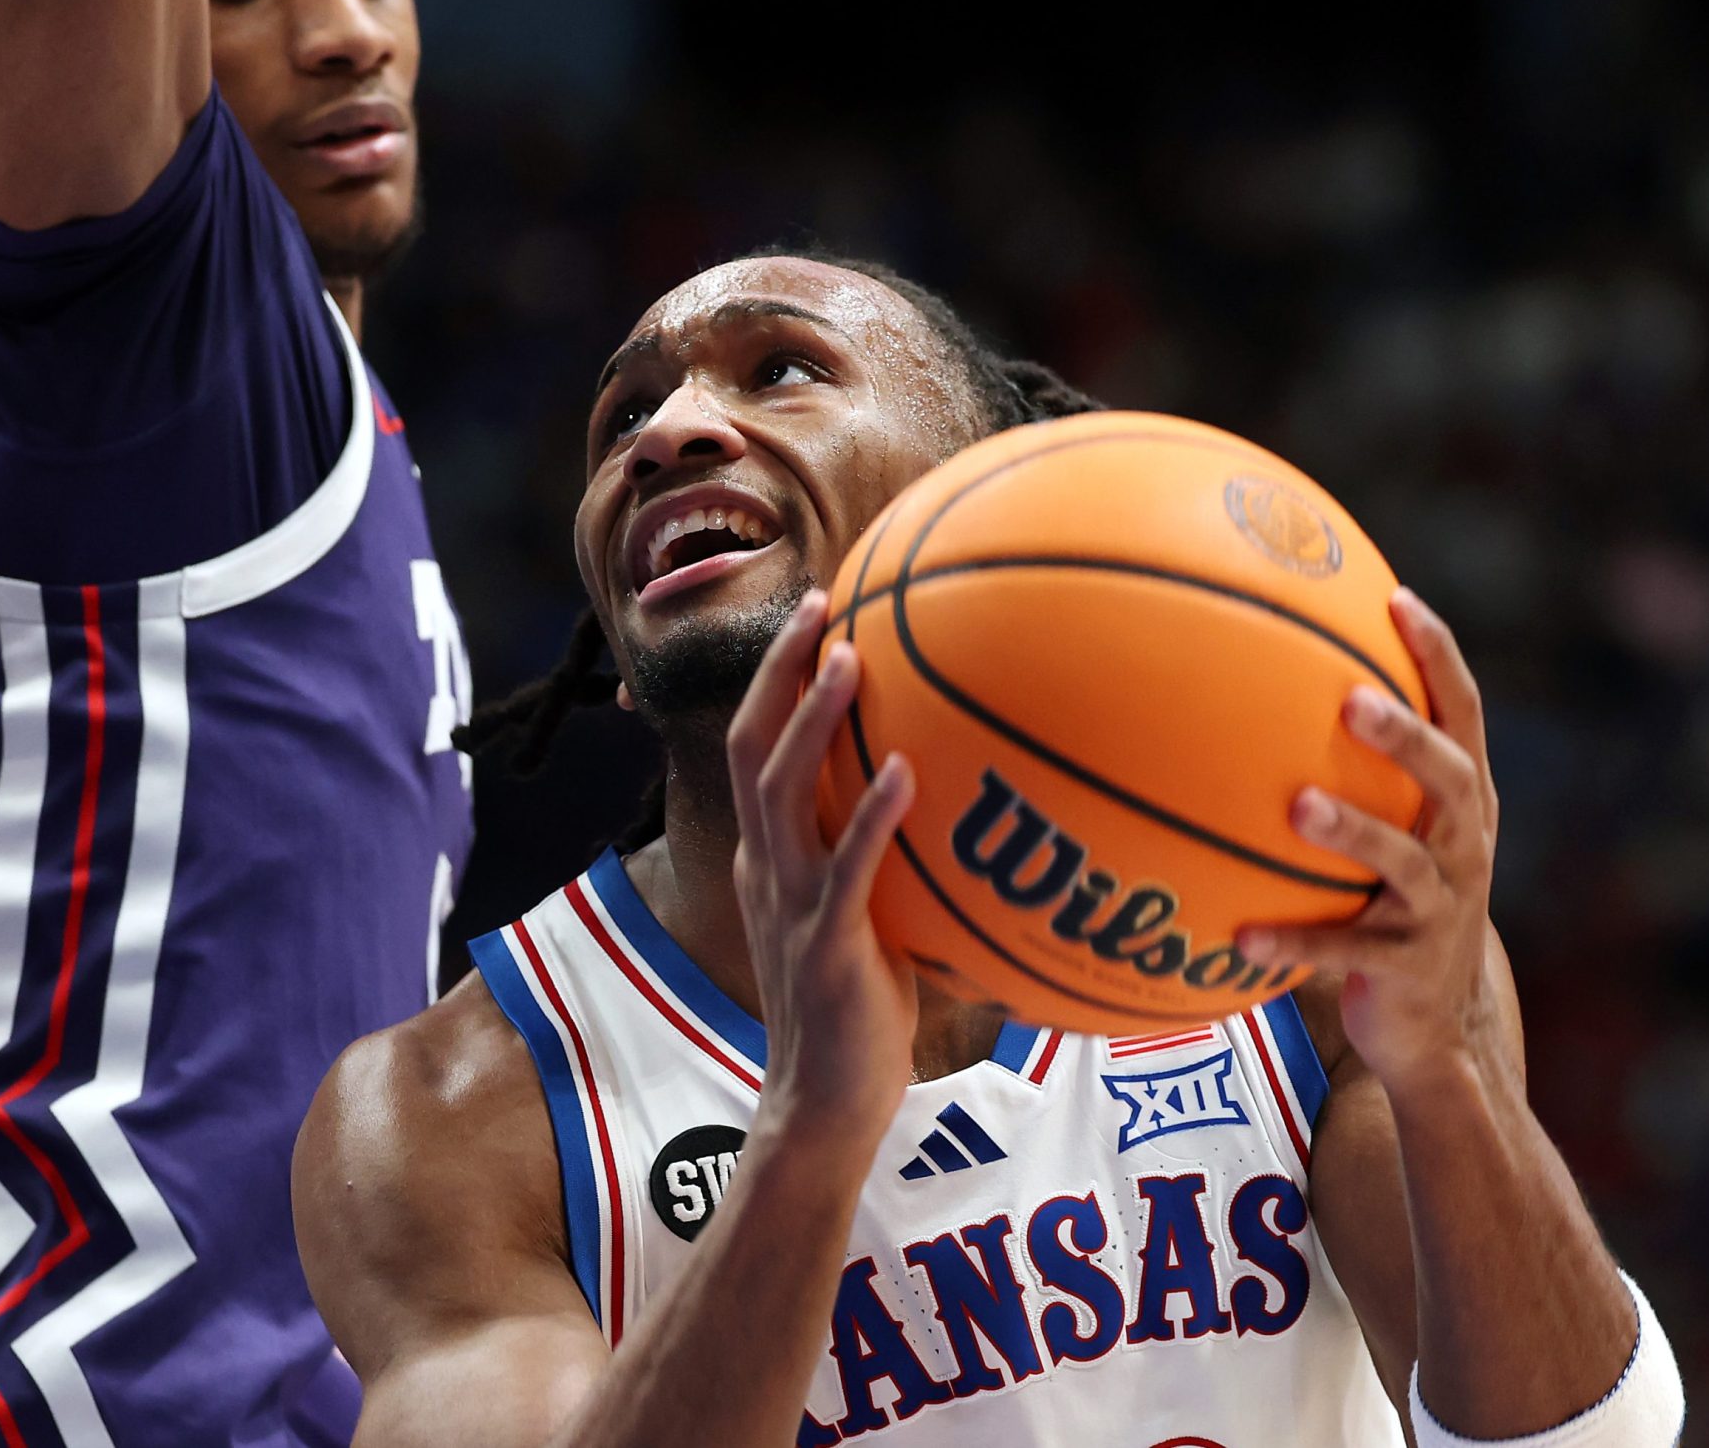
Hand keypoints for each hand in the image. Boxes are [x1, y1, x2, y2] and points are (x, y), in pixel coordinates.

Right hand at [724, 590, 920, 1145]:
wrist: (823, 1106)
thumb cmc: (859, 1017)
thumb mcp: (865, 921)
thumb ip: (886, 863)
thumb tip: (958, 808)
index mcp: (771, 859)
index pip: (755, 748)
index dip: (776, 679)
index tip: (816, 613)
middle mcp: (768, 868)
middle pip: (751, 746)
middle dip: (779, 670)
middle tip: (819, 602)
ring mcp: (791, 905)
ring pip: (781, 793)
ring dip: (813, 720)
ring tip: (849, 656)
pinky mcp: (827, 946)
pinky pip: (846, 870)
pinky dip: (870, 816)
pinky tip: (902, 772)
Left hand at [1236, 588, 1507, 1097]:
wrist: (1435, 1022)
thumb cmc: (1393, 899)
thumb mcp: (1395, 830)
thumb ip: (1354, 765)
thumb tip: (1257, 671)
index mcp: (1464, 802)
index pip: (1464, 714)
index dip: (1440, 656)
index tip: (1399, 599)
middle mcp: (1464, 846)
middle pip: (1449, 777)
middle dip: (1406, 737)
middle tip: (1351, 701)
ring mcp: (1441, 909)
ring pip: (1403, 862)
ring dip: (1352, 831)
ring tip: (1297, 805)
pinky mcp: (1408, 967)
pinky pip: (1344, 950)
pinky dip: (1294, 942)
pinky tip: (1239, 937)